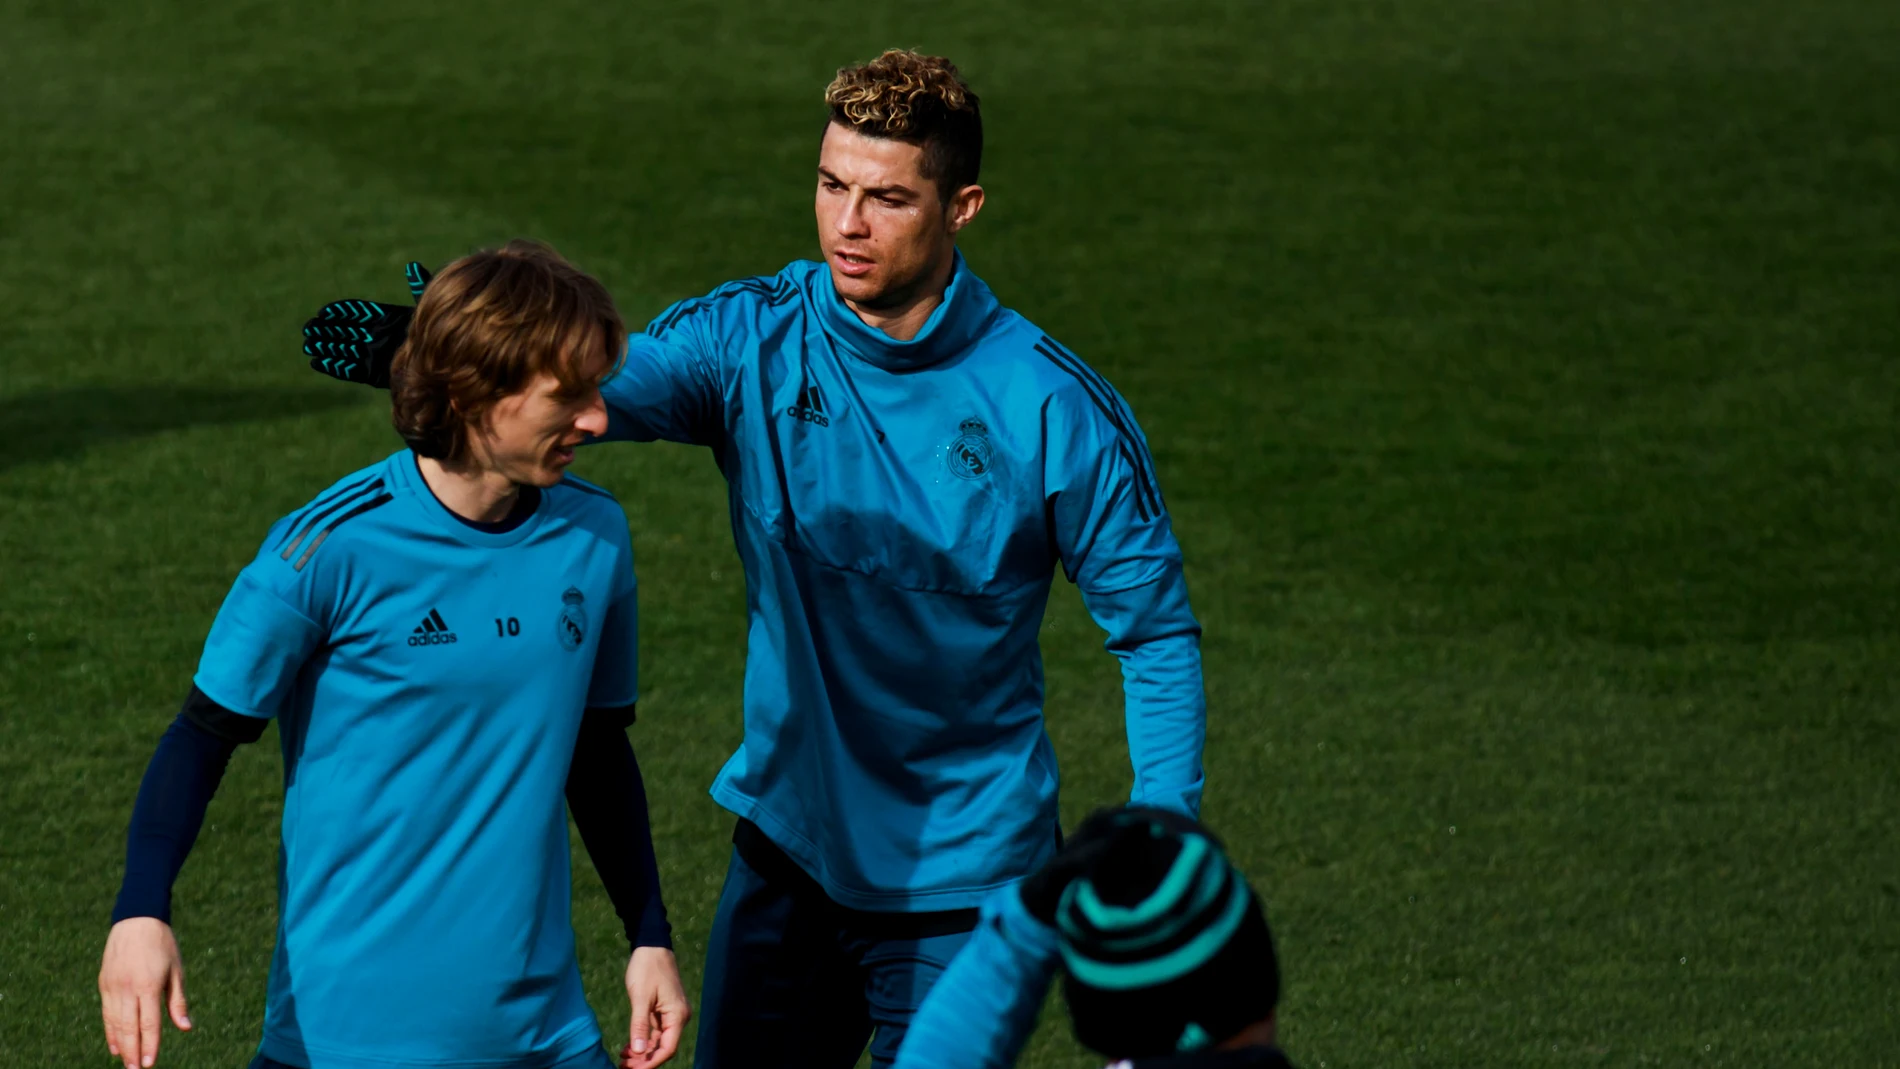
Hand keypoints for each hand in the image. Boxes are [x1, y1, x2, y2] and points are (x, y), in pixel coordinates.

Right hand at [98, 917, 192, 1068]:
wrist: (137, 918)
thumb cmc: (163, 944)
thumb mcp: (176, 970)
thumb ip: (177, 1001)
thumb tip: (185, 1028)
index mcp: (149, 985)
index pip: (149, 1023)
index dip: (150, 1045)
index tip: (151, 1063)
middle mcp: (128, 988)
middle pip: (129, 1027)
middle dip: (133, 1051)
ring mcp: (113, 986)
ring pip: (114, 1022)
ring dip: (120, 1045)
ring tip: (127, 1063)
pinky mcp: (104, 983)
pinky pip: (106, 1013)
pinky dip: (110, 1031)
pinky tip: (115, 1045)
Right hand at [301, 262, 429, 388]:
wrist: (441, 364)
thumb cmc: (435, 333)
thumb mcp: (426, 308)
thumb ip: (419, 287)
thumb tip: (413, 266)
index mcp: (385, 319)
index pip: (357, 313)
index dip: (340, 313)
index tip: (324, 313)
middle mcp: (376, 336)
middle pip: (345, 331)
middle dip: (326, 330)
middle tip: (309, 328)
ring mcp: (373, 355)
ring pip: (344, 350)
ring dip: (325, 347)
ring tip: (308, 345)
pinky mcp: (373, 373)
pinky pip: (350, 370)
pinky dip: (334, 367)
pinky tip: (316, 362)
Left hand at [620, 946, 688, 1067]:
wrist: (652, 946)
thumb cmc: (647, 968)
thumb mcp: (640, 997)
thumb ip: (639, 1026)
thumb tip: (638, 1052)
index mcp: (677, 1015)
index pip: (667, 1049)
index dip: (650, 1063)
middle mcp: (678, 1017)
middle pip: (664, 1048)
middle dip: (644, 1060)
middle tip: (622, 1065)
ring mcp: (672, 1014)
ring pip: (659, 1042)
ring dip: (642, 1052)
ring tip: (622, 1058)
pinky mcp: (664, 1010)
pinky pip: (656, 1032)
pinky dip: (642, 1041)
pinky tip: (627, 1047)